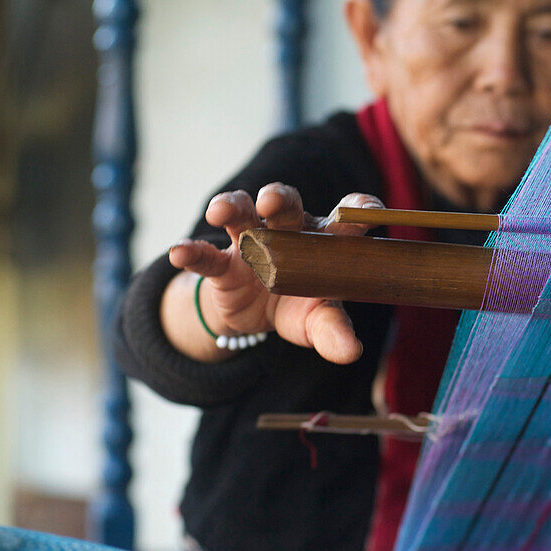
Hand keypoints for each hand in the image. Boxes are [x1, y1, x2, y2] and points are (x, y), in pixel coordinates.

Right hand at [167, 184, 383, 363]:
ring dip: (231, 206)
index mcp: (323, 239)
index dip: (359, 206)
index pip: (346, 215)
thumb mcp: (316, 321)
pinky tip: (180, 252)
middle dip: (279, 197)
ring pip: (241, 214)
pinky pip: (205, 255)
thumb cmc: (299, 305)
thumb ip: (333, 331)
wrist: (256, 317)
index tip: (370, 209)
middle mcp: (288, 230)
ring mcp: (251, 242)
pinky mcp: (222, 263)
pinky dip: (191, 251)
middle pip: (286, 204)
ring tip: (220, 211)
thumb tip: (351, 352)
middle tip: (273, 201)